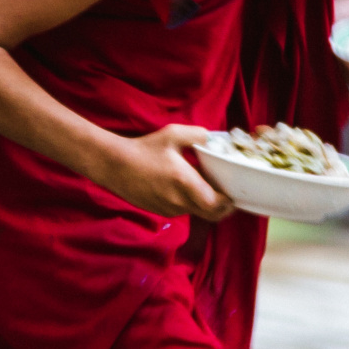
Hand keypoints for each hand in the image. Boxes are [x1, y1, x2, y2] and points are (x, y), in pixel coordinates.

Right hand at [94, 125, 235, 221]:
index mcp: (185, 182)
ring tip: (208, 188)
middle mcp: (179, 201)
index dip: (229, 202)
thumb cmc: (144, 148)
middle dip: (223, 207)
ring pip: (197, 213)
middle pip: (211, 214)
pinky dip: (190, 204)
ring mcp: (169, 209)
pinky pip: (183, 211)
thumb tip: (214, 137)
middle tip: (228, 194)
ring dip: (206, 205)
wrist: (114, 165)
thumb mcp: (172, 134)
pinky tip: (186, 189)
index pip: (216, 205)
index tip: (234, 192)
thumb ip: (198, 134)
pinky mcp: (161, 212)